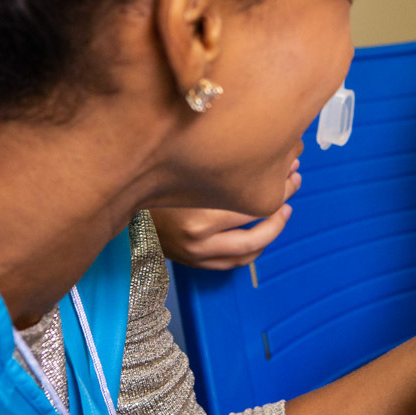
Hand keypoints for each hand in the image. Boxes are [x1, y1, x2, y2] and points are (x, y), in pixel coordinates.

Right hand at [151, 160, 300, 269]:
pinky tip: (263, 234)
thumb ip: (223, 164)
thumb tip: (266, 151)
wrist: (121, 204)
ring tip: (284, 209)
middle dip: (282, 202)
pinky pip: (235, 263)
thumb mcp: (188, 168)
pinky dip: (254, 250)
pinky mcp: (196, 263)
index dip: (279, 184)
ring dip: (273, 230)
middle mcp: (199, 238)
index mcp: (198, 211)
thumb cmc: (155, 179)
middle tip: (294, 182)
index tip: (291, 165)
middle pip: (259, 227)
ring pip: (250, 250)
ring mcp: (198, 254)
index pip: (254, 202)